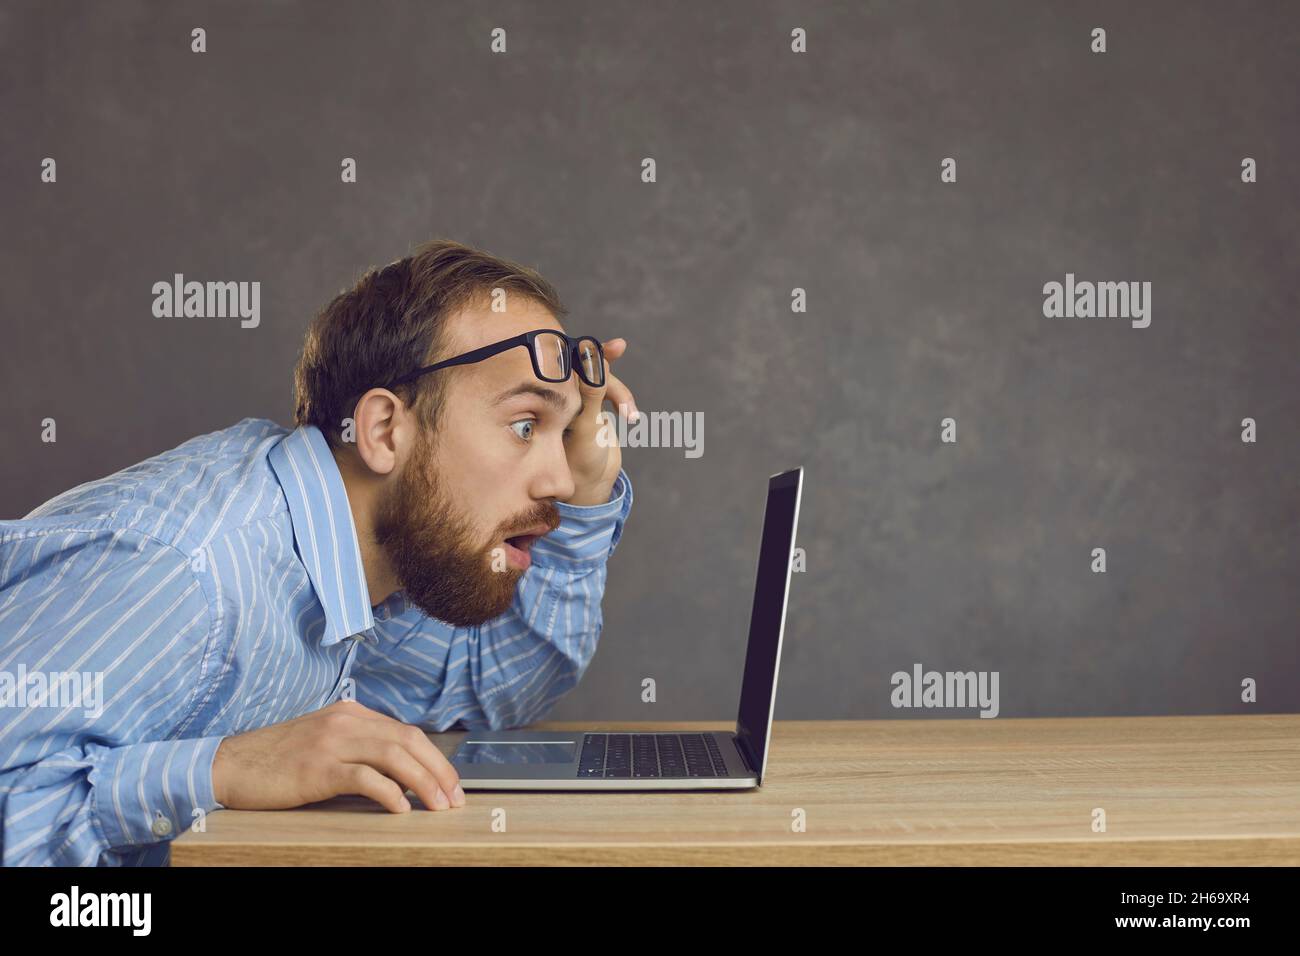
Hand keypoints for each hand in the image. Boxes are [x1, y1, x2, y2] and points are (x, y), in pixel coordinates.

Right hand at [212, 699, 463, 811]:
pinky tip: (402, 808)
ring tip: (439, 806)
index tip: (451, 783)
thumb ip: (358, 748)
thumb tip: (399, 775)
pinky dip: (390, 792)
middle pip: (409, 740)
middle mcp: (346, 721)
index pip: (407, 732)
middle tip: (455, 798)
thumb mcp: (324, 743)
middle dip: (439, 770)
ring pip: (394, 755)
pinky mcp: (318, 767)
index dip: (434, 758)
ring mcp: (332, 741)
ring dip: (424, 783)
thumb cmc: (276, 760)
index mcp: (351, 713)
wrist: (230, 765)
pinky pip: (365, 777)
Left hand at [562, 337, 638, 505]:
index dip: (583, 347)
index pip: (564, 362)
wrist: (591, 482)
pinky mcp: (592, 403)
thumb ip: (592, 394)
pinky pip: (607, 387)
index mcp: (551, 397)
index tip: (603, 342)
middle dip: (604, 360)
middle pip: (586, 365)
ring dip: (620, 392)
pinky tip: (630, 413)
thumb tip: (596, 360)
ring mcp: (578, 397)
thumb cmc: (581, 458)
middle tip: (619, 346)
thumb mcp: (588, 426)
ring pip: (602, 378)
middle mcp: (561, 394)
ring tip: (630, 415)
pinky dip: (621, 396)